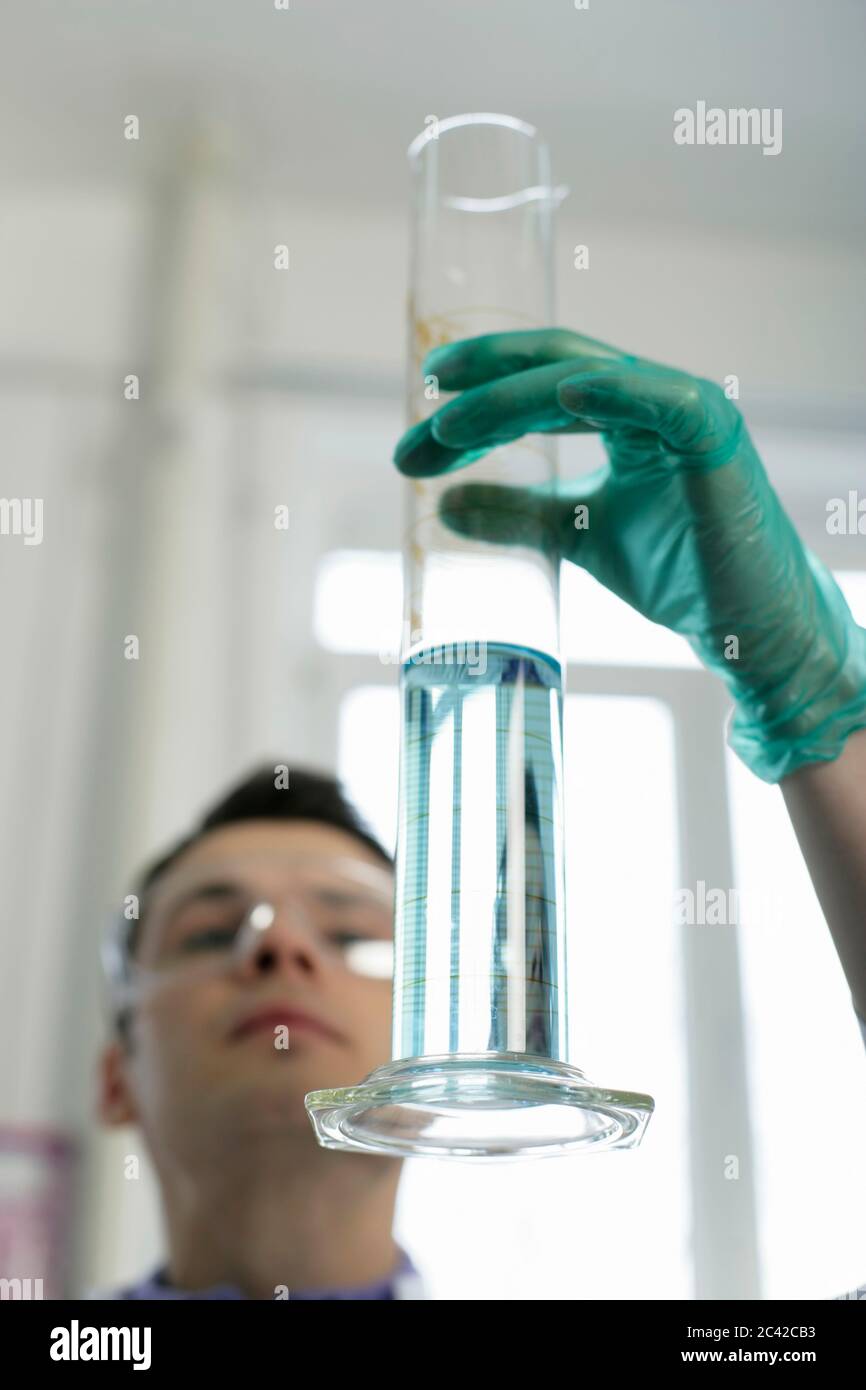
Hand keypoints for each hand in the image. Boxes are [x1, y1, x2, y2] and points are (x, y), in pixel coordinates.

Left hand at [393, 327, 865, 782]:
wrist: (744, 623)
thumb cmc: (676, 569)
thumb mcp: (574, 535)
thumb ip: (515, 514)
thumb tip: (439, 505)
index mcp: (620, 412)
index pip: (535, 383)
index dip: (475, 398)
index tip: (416, 432)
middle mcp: (648, 397)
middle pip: (551, 368)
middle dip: (478, 391)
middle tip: (419, 423)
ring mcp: (683, 408)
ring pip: (586, 379)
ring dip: (512, 398)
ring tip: (451, 427)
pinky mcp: (714, 434)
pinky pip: (661, 399)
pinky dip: (612, 391)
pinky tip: (562, 395)